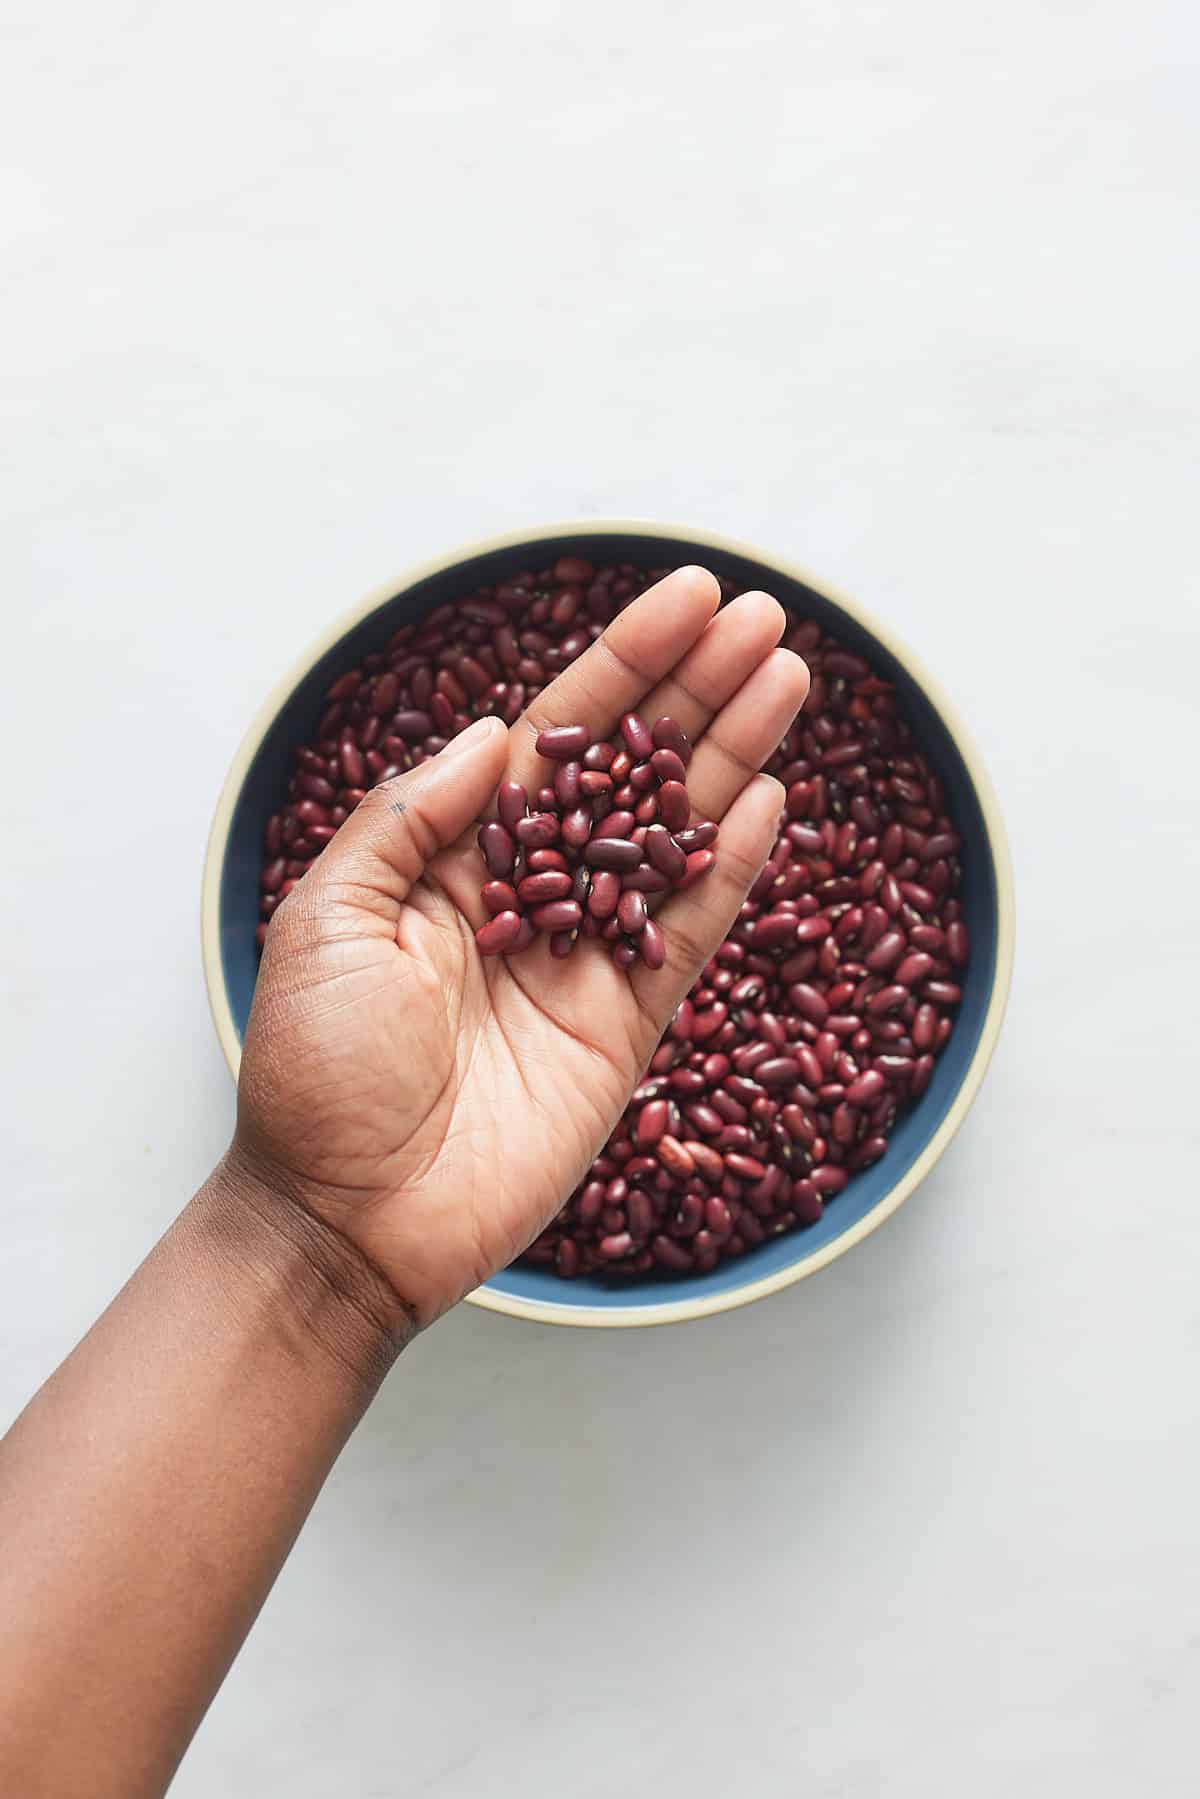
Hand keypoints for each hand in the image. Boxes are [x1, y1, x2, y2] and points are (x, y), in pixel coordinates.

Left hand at [235, 567, 808, 1330]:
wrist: (349, 1218)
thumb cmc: (315, 1070)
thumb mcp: (327, 916)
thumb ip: (411, 816)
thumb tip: (490, 733)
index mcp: (452, 853)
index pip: (555, 736)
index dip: (623, 662)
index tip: (686, 596)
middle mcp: (528, 890)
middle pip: (633, 769)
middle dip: (696, 689)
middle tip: (764, 619)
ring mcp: (583, 956)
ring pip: (674, 835)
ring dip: (733, 756)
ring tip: (789, 678)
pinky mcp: (625, 1025)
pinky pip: (690, 933)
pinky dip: (733, 870)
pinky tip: (773, 800)